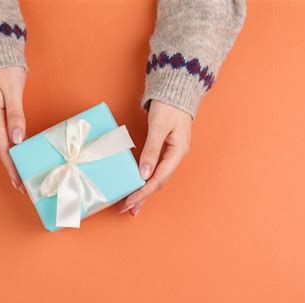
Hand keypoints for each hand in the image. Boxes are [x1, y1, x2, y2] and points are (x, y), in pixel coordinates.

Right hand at [0, 66, 26, 192]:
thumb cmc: (5, 71)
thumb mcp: (11, 91)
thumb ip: (15, 115)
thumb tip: (18, 139)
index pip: (2, 147)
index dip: (10, 165)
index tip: (18, 181)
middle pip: (2, 150)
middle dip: (11, 169)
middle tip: (22, 187)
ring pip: (4, 145)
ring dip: (12, 162)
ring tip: (22, 178)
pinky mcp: (2, 115)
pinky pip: (8, 137)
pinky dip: (14, 150)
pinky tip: (20, 157)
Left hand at [120, 100, 191, 215]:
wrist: (176, 90)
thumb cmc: (168, 106)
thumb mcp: (159, 127)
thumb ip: (152, 150)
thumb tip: (144, 174)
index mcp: (177, 152)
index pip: (158, 178)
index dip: (143, 192)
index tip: (129, 202)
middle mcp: (175, 157)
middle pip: (157, 182)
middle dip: (142, 197)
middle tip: (127, 210)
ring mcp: (170, 154)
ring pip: (156, 178)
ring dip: (143, 192)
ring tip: (131, 206)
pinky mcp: (164, 151)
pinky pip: (154, 170)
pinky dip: (145, 180)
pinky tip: (138, 187)